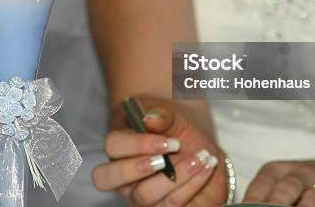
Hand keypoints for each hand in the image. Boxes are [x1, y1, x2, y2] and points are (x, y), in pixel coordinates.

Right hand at [92, 98, 226, 205]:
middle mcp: (124, 177)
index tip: (166, 141)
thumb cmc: (180, 136)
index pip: (113, 146)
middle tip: (164, 160)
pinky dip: (193, 184)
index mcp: (121, 149)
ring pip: (144, 196)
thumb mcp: (175, 120)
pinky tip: (207, 166)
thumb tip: (149, 118)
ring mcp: (140, 197)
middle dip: (136, 168)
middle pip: (108, 178)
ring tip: (200, 158)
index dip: (135, 144)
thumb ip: (162, 117)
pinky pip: (172, 205)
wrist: (202, 154)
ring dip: (176, 176)